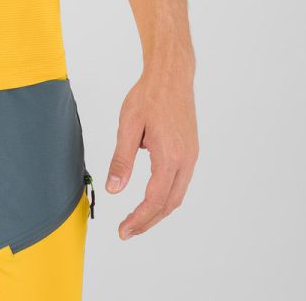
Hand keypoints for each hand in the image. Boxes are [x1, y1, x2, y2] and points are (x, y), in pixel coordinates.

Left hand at [106, 68, 197, 238]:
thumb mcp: (128, 124)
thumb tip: (114, 189)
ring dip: (157, 211)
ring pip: (177, 195)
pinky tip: (151, 197)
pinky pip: (180, 183)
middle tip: (127, 231)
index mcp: (170, 156)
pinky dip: (165, 196)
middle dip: (148, 221)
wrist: (171, 75)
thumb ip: (121, 159)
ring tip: (137, 219)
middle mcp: (186, 160)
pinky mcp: (191, 151)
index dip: (139, 219)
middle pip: (169, 204)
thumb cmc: (149, 95)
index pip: (154, 200)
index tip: (123, 231)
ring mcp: (191, 156)